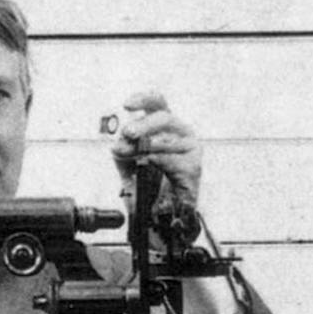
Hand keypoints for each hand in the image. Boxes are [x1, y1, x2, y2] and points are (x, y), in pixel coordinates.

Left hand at [109, 90, 203, 212]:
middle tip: (128, 133)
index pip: (157, 102)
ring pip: (167, 139)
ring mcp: (189, 147)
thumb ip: (122, 150)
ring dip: (145, 147)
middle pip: (164, 117)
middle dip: (143, 124)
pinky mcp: (194, 165)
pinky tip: (148, 164)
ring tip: (131, 156)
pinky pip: (173, 159)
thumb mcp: (127, 164)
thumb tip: (118, 142)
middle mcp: (178, 131)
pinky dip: (157, 161)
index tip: (127, 105)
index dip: (143, 99)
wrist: (161, 214)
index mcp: (162, 125)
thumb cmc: (147, 185)